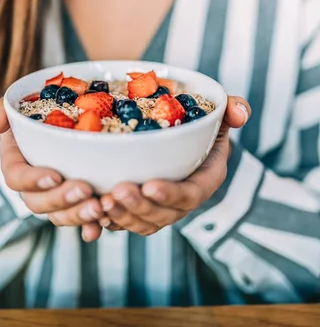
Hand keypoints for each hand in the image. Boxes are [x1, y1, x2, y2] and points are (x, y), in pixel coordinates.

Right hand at [0, 99, 103, 241]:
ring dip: (78, 215)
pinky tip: (104, 224)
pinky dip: (91, 226)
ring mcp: (54, 197)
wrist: (69, 114)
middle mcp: (32, 185)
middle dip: (62, 200)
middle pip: (39, 203)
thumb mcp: (19, 103)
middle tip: (86, 189)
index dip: (34, 180)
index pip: (17, 178)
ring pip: (60, 215)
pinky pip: (80, 221)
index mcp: (16, 163)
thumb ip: (2, 109)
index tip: (55, 175)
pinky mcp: (75, 203)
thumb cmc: (39, 108)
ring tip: (100, 206)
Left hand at [99, 96, 249, 235]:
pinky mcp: (139, 209)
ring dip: (121, 217)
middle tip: (116, 192)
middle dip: (139, 208)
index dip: (171, 194)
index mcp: (204, 179)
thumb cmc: (201, 124)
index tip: (150, 186)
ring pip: (141, 222)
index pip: (190, 193)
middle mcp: (182, 200)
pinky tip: (91, 215)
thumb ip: (232, 109)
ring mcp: (160, 208)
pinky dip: (108, 222)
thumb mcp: (219, 113)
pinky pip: (125, 222)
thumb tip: (240, 113)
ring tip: (100, 203)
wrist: (182, 137)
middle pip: (163, 215)